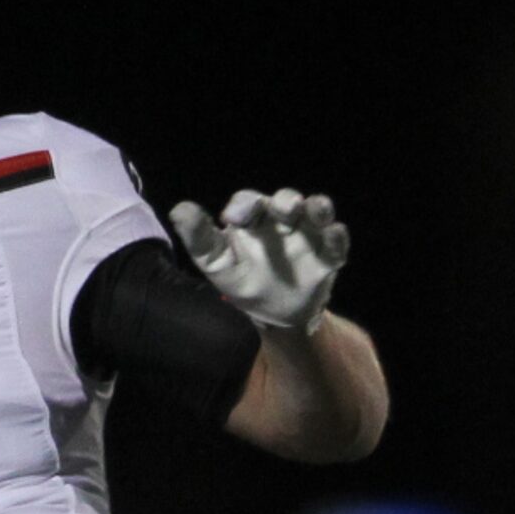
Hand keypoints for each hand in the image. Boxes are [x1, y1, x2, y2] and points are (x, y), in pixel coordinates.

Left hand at [169, 189, 348, 334]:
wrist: (275, 312)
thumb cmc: (243, 279)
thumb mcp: (217, 263)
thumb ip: (199, 239)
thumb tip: (178, 209)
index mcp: (253, 220)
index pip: (248, 203)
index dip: (243, 206)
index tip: (232, 217)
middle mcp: (282, 220)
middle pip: (285, 201)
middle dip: (285, 202)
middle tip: (283, 210)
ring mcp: (308, 233)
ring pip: (316, 211)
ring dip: (318, 208)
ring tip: (316, 211)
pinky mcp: (328, 253)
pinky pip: (336, 240)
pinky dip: (336, 237)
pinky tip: (332, 237)